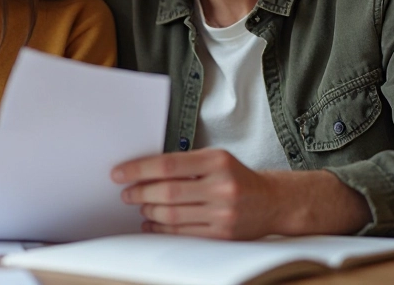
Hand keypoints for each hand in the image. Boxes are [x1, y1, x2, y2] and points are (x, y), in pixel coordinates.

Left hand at [113, 149, 280, 239]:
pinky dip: (162, 228)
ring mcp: (223, 212)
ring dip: (149, 211)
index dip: (139, 169)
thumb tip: (143, 171)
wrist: (273, 201)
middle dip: (140, 193)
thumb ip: (185, 163)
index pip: (168, 164)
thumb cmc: (238, 177)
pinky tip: (152, 223)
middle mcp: (222, 186)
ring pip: (172, 214)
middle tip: (127, 194)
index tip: (120, 173)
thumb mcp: (215, 159)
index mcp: (217, 161)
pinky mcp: (223, 234)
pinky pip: (183, 232)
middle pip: (167, 191)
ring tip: (140, 206)